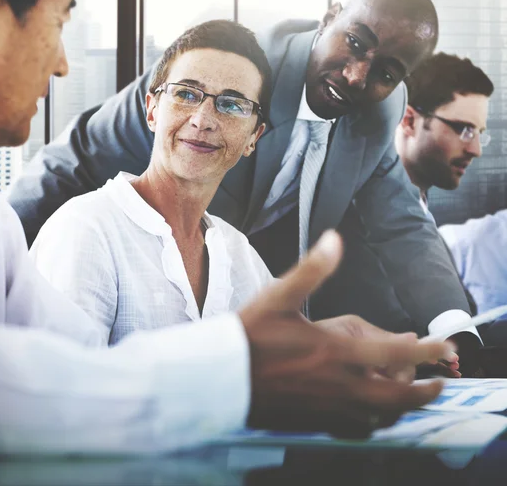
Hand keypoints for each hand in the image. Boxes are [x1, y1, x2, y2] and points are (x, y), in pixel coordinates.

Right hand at [239, 231, 455, 438]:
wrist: (223, 375)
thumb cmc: (250, 334)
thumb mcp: (279, 294)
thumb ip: (312, 268)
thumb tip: (334, 238)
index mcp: (333, 350)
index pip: (394, 352)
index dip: (425, 350)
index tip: (444, 347)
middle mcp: (338, 383)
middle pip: (396, 396)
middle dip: (424, 391)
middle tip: (439, 384)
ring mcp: (328, 407)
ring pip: (379, 416)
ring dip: (402, 408)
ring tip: (410, 399)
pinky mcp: (315, 421)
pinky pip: (356, 429)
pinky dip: (373, 422)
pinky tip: (371, 414)